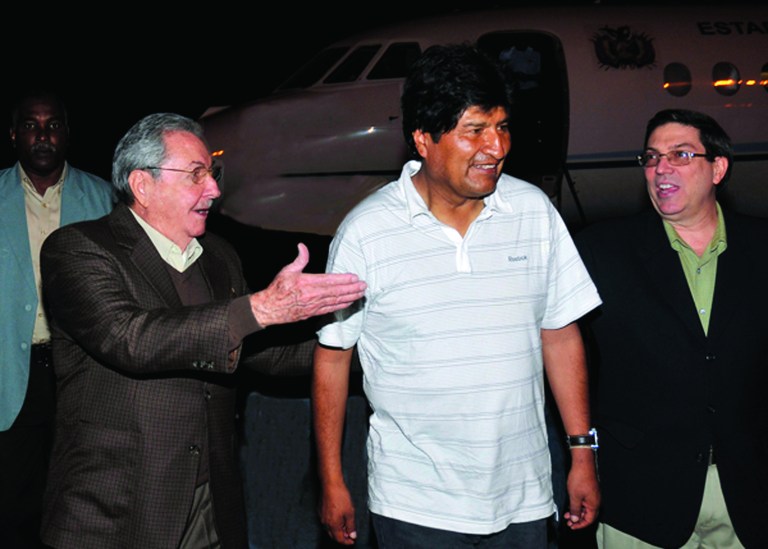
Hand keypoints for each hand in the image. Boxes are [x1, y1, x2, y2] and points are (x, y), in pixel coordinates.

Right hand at [250, 243, 365, 326]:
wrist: (269, 309)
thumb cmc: (277, 289)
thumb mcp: (287, 271)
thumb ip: (299, 259)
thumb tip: (302, 246)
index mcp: (306, 283)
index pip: (329, 281)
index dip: (343, 279)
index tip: (354, 277)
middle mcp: (312, 295)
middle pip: (336, 292)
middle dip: (351, 289)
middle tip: (364, 286)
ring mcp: (313, 306)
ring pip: (335, 301)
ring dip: (350, 297)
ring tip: (361, 294)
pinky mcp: (312, 313)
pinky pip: (330, 309)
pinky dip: (341, 306)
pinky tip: (349, 303)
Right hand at [319, 482, 356, 544]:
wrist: (330, 484)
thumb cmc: (340, 496)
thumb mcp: (350, 512)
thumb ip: (351, 526)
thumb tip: (352, 535)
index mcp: (333, 524)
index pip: (339, 539)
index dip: (347, 542)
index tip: (352, 540)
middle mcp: (325, 522)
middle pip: (334, 535)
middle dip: (342, 537)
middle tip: (350, 534)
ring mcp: (322, 516)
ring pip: (329, 528)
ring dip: (338, 529)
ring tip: (346, 525)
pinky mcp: (320, 510)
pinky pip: (327, 521)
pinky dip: (333, 523)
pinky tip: (339, 517)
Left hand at [563, 449, 599, 528]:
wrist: (582, 463)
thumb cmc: (580, 477)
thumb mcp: (574, 496)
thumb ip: (575, 509)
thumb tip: (575, 519)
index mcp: (594, 504)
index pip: (589, 520)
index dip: (580, 525)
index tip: (572, 526)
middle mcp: (595, 500)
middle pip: (588, 515)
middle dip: (577, 519)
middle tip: (568, 521)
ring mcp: (593, 495)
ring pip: (585, 508)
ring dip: (576, 512)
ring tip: (567, 514)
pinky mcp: (590, 490)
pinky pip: (585, 501)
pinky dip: (578, 505)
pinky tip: (571, 504)